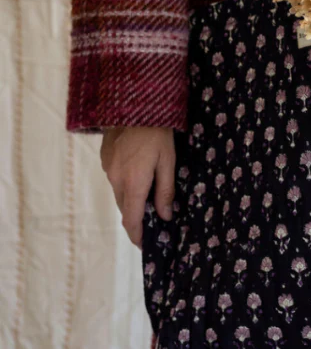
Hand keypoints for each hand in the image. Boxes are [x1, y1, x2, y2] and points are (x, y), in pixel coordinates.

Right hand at [100, 126, 175, 248]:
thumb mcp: (168, 161)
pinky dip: (126, 183)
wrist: (135, 103)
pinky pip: (115, 178)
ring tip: (149, 196)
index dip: (138, 236)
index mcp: (133, 183)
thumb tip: (165, 216)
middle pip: (125, 208)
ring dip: (132, 198)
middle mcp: (115, 179)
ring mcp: (107, 168)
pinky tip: (139, 173)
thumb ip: (165, 190)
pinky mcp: (104, 158)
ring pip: (120, 193)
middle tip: (154, 220)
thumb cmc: (157, 132)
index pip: (131, 219)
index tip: (146, 245)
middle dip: (137, 217)